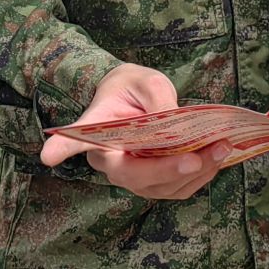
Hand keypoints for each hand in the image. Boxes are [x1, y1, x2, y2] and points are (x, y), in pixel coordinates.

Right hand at [37, 63, 230, 200]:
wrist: (135, 100)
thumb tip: (173, 120)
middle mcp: (110, 162)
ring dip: (195, 174)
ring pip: (161, 188)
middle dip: (168, 170)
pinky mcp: (154, 184)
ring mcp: (133, 178)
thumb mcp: (146, 81)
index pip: (75, 142)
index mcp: (96, 132)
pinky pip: (178, 188)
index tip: (47, 155)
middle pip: (134, 177)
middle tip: (197, 157)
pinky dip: (200, 177)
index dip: (63, 148)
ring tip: (222, 149)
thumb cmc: (133, 87)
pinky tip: (218, 157)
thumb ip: (157, 98)